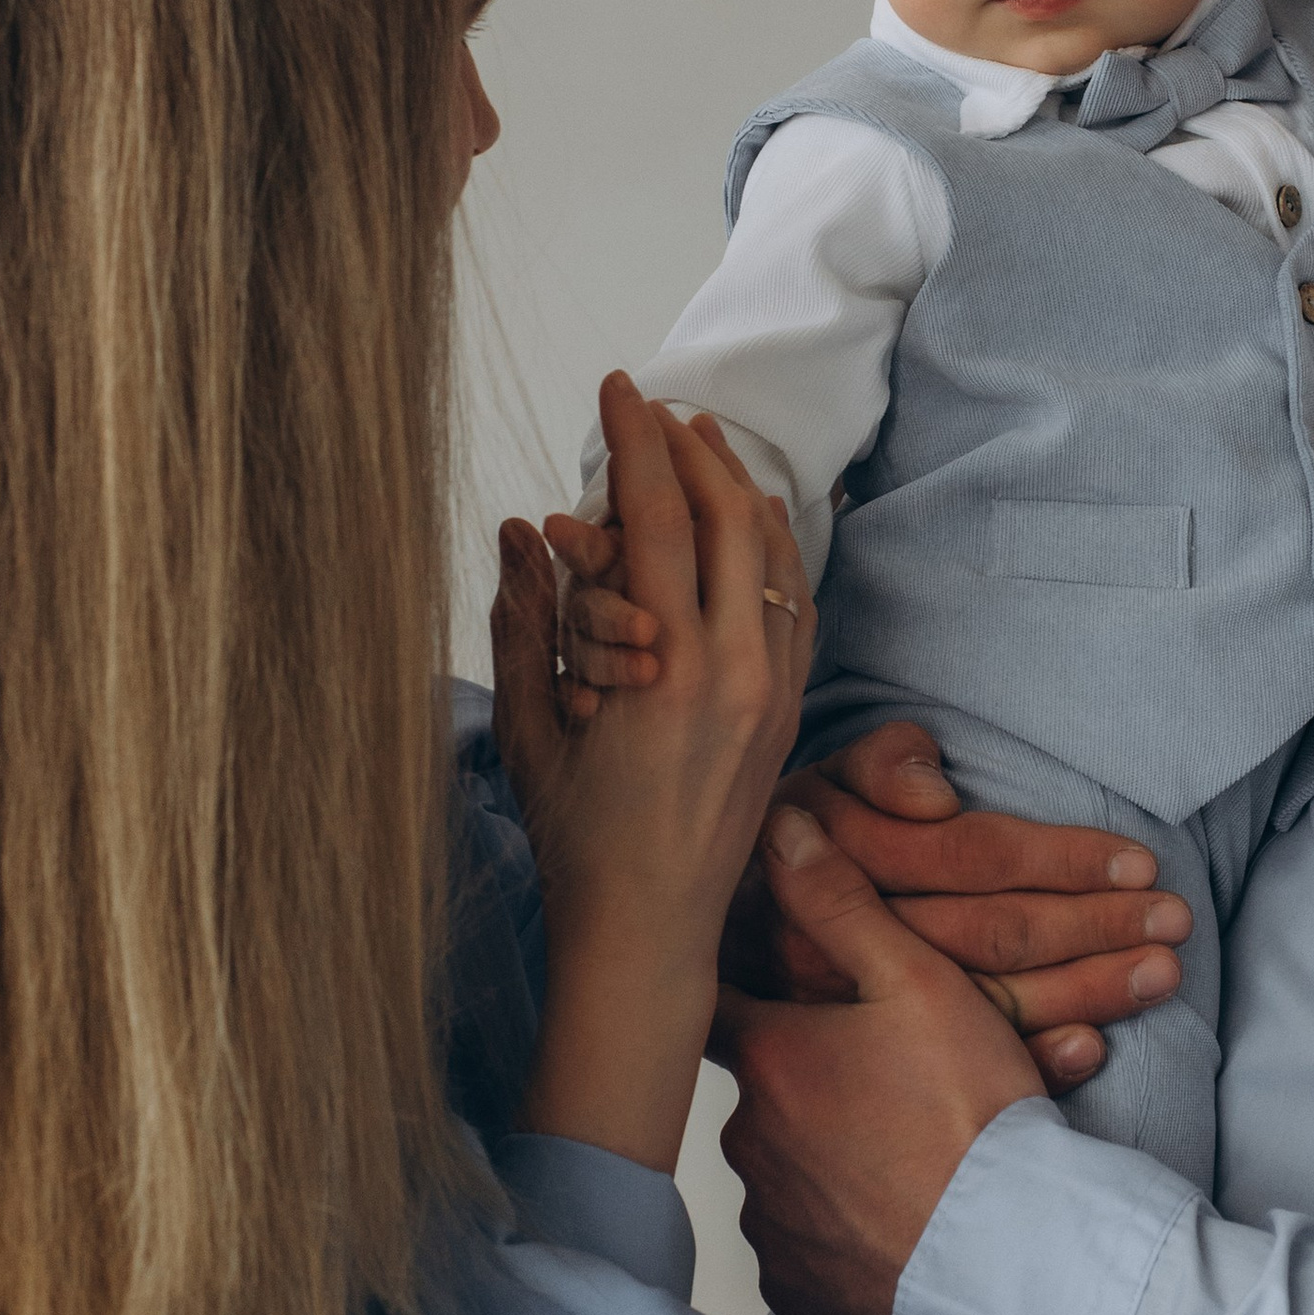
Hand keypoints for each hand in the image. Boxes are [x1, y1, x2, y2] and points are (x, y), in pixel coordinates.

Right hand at [495, 375, 813, 1168]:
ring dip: (739, 489)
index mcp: (667, 665)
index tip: (618, 389)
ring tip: (704, 445)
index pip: (660, 517)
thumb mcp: (530, 725)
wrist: (650, 926)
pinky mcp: (788, 711)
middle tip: (657, 408)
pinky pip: (795, 603)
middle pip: (730, 517)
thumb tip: (518, 529)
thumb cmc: (577, 836)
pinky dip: (773, 548)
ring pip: (774, 554)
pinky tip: (749, 522)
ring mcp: (774, 689)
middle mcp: (737, 667)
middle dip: (692, 449)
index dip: (636, 442)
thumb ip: (522, 619)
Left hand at [712, 805, 1044, 1314]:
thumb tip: (777, 830)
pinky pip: (805, 1243)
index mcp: (768, 1058)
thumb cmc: (972, 1119)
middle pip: (766, 1090)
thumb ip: (842, 902)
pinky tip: (899, 1214)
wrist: (1011, 1264)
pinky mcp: (796, 1287)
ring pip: (787, 1167)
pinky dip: (841, 1227)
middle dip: (813, 1080)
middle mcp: (746, 1140)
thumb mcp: (921, 984)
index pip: (720, 999)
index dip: (749, 982)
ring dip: (830, 1156)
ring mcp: (768, 1221)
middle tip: (890, 1084)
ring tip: (910, 1153)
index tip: (773, 979)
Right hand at [727, 720, 1191, 1097]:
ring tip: (1164, 970)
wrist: (714, 948)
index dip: (1056, 858)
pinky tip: (1091, 1050)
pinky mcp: (868, 1080)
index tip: (1137, 860)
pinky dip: (1034, 1065)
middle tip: (1175, 917)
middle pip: (995, 936)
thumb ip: (878, 764)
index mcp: (845, 868)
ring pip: (990, 1005)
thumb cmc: (791, 850)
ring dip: (1085, 990)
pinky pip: (961, 1077)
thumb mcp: (825, 784)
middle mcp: (848, 951)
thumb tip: (930, 794)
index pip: (971, 860)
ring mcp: (858, 1024)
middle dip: (1094, 924)